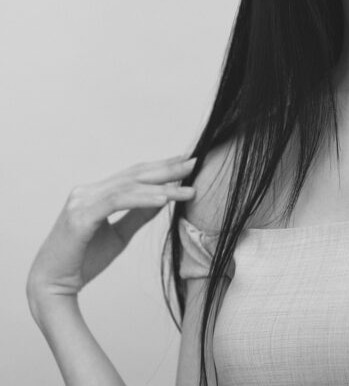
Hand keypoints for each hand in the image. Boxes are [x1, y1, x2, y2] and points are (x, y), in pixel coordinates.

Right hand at [26, 154, 196, 303]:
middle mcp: (87, 191)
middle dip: (167, 168)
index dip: (160, 167)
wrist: (52, 288)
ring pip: (129, 186)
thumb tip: (164, 196)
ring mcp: (82, 201)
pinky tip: (164, 199)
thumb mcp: (119, 235)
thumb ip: (139, 214)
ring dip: (162, 185)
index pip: (133, 174)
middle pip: (134, 174)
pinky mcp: (80, 216)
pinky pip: (117, 201)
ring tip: (187, 187)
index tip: (186, 162)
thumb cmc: (83, 262)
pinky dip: (142, 198)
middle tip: (194, 162)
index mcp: (94, 193)